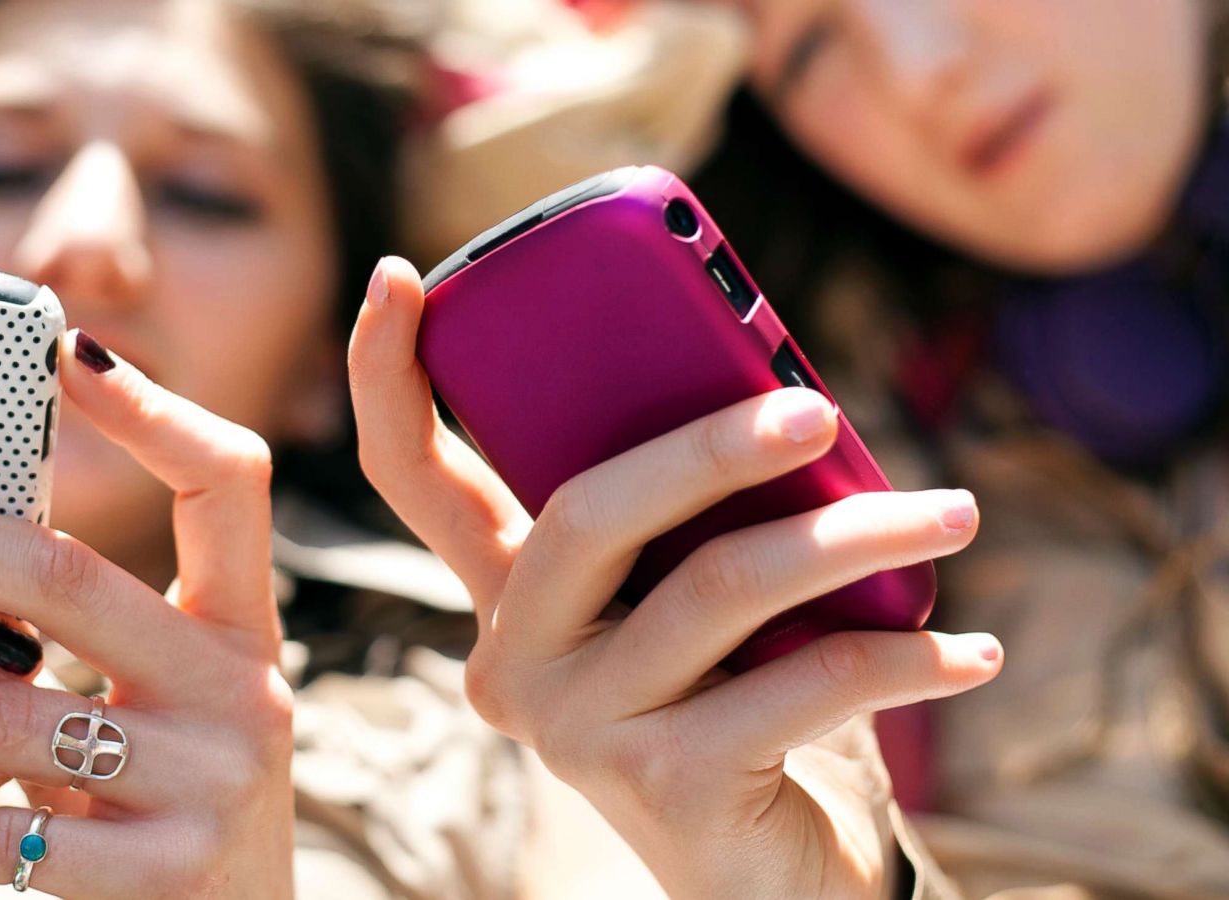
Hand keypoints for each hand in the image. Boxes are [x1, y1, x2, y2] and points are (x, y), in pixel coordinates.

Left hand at [0, 330, 291, 897]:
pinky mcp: (172, 869)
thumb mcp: (166, 718)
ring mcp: (214, 778)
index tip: (70, 345)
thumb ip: (97, 648)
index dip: (154, 408)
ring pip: (9, 713)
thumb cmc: (175, 823)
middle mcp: (243, 689)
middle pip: (68, 574)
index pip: (227, 483)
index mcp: (241, 634)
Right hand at [346, 257, 1002, 898]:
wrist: (759, 866)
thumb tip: (785, 401)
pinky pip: (804, 685)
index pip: (414, 478)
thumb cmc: (731, 695)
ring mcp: (577, 728)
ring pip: (717, 587)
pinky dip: (902, 657)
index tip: (390, 276)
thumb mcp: (692, 589)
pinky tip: (968, 651)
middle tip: (818, 409)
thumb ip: (691, 510)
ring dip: (856, 540)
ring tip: (955, 515)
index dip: (386, 377)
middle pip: (585, 512)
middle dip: (708, 446)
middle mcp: (514, 660)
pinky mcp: (664, 785)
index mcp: (508, 591)